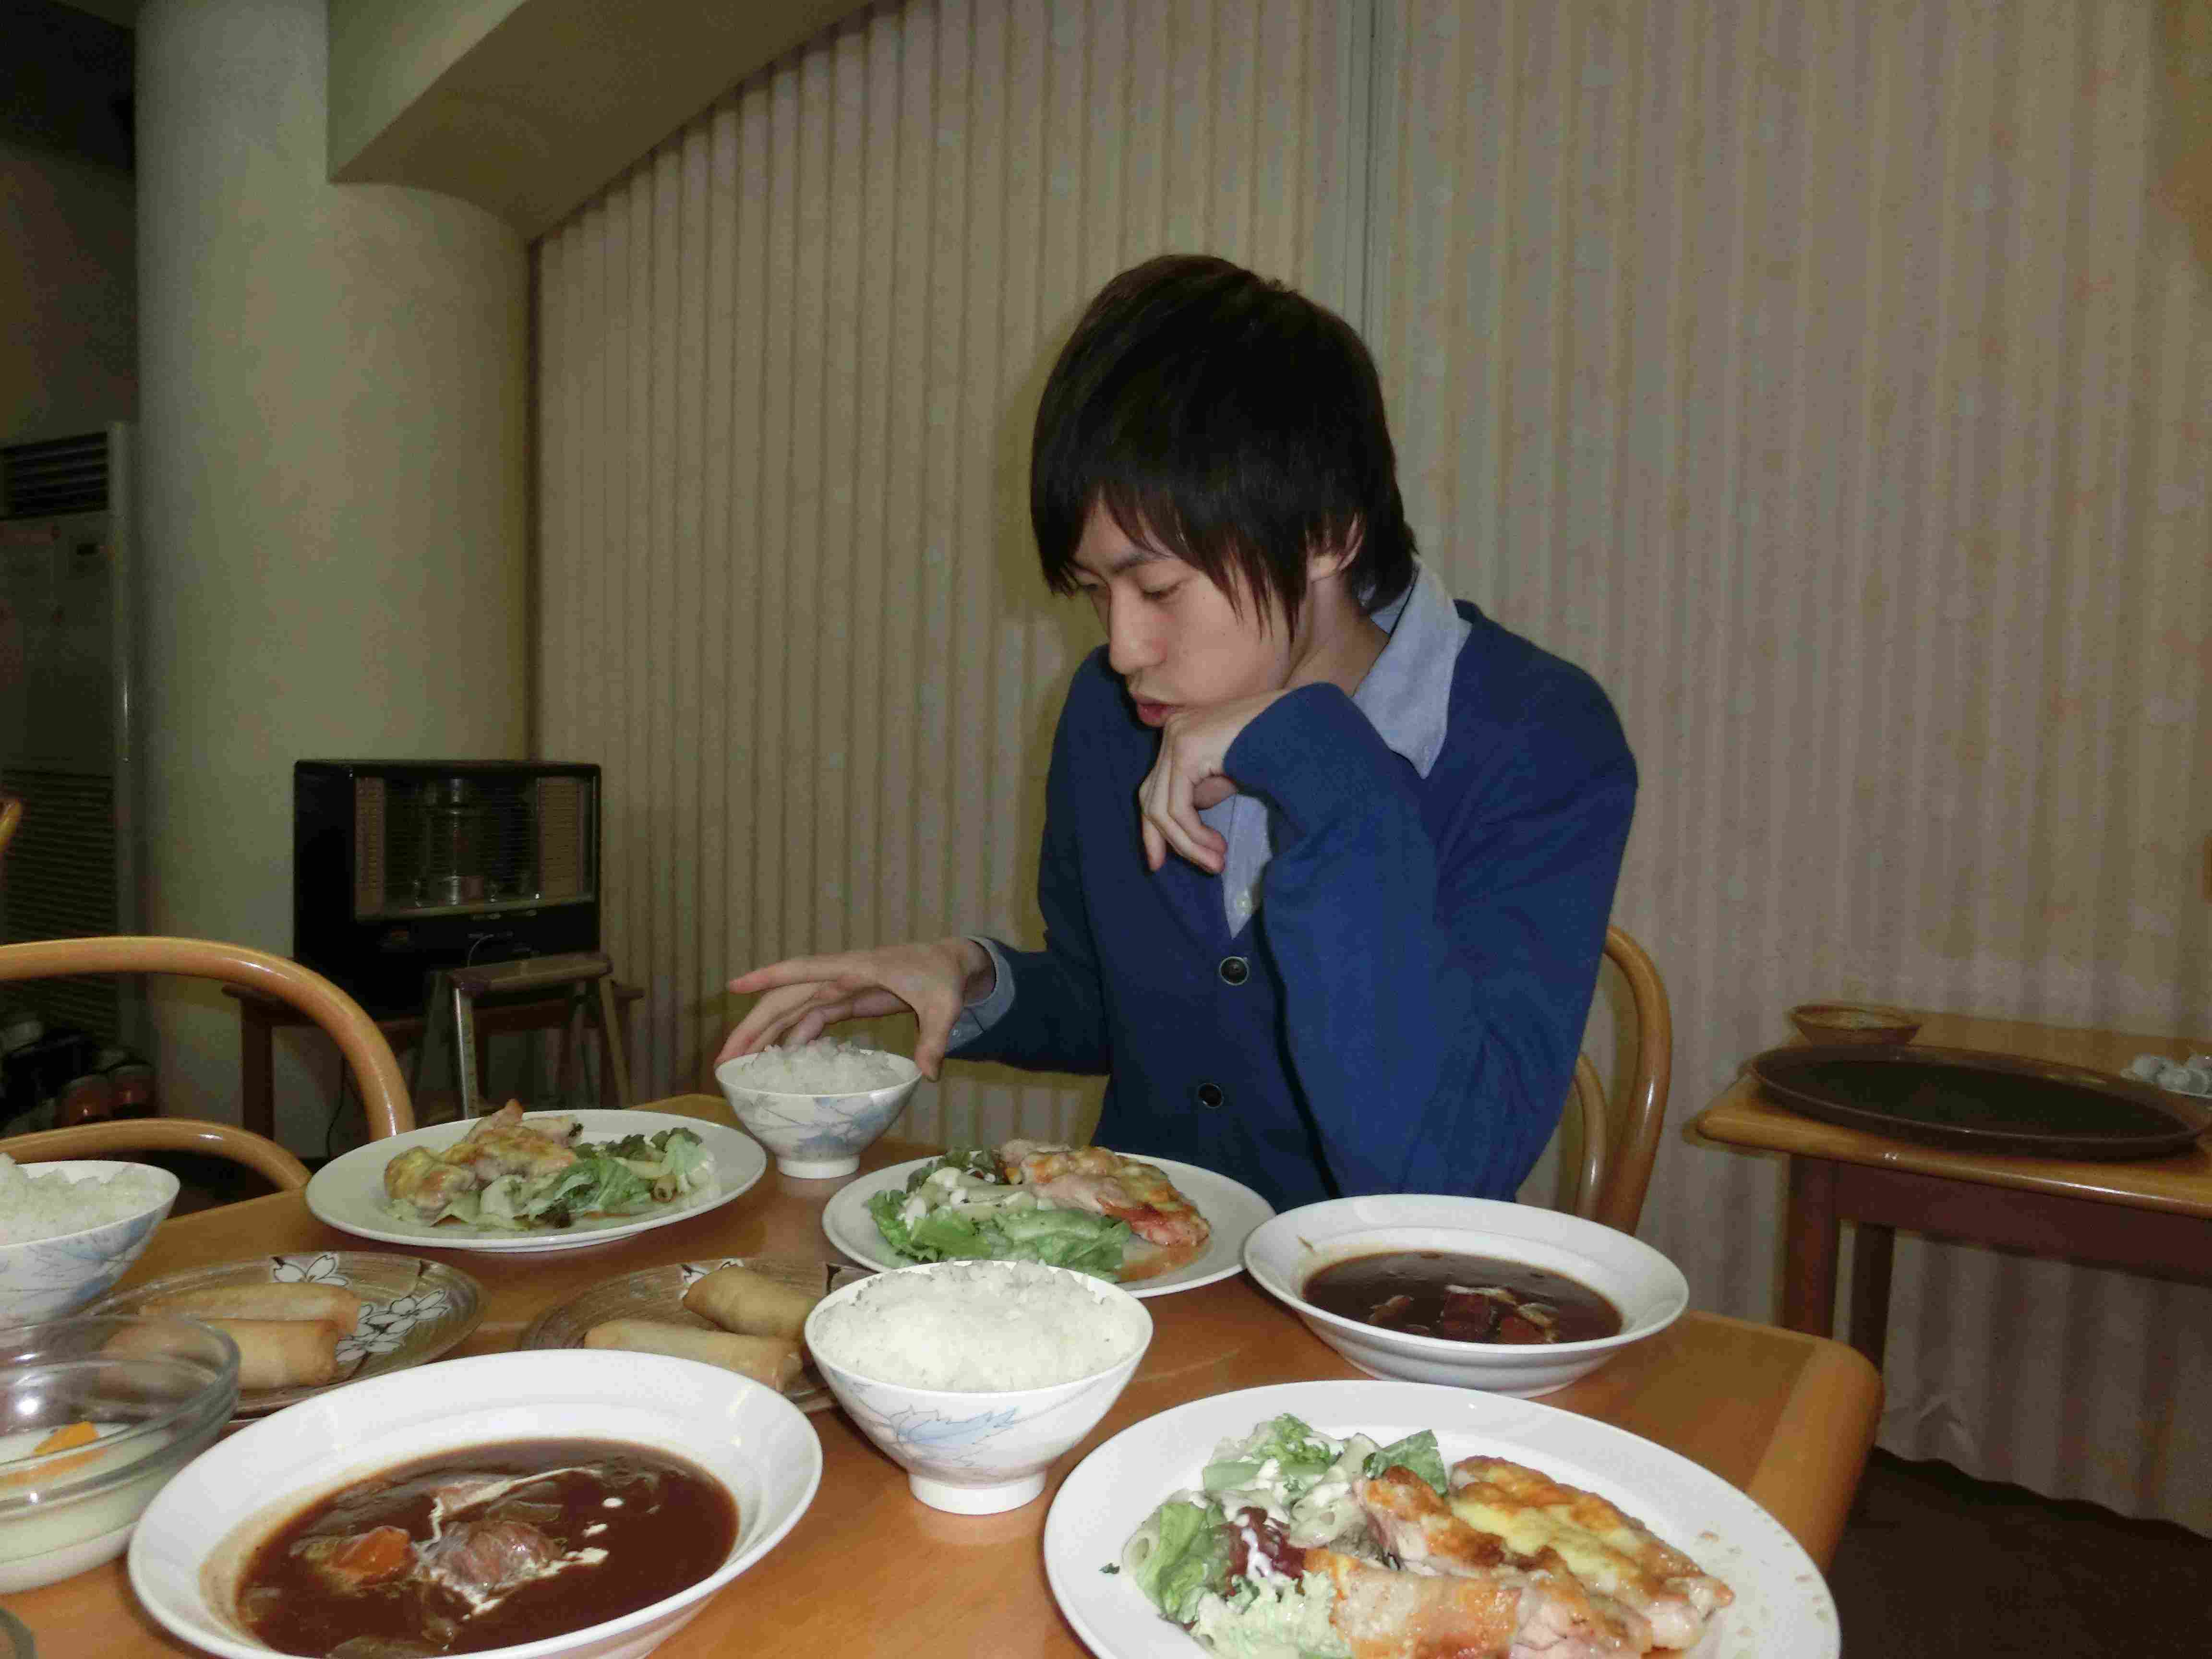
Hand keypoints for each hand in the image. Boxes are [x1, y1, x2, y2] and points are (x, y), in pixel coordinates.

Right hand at [717, 937, 993, 1078]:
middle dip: (753, 1025)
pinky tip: (779, 1061)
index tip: (733, 986)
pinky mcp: (847, 1000)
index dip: (768, 978)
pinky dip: (793, 1038)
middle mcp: (840, 976)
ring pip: (792, 1010)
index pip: (803, 970)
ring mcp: (841, 988)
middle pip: (786, 998)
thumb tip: (928, 1075)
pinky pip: (811, 1019)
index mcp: (856, 969)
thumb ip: (935, 1038)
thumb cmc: (943, 976)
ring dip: (766, 1035)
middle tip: (724, 1059)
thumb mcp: (944, 1006)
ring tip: (739, 1066)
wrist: (953, 964)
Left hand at [1137, 692, 1284, 872]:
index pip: (1152, 790)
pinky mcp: (1186, 749)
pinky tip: (1218, 845)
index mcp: (1179, 736)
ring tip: (1217, 862)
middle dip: (1168, 841)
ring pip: (1161, 809)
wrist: (1298, 723)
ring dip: (1188, 845)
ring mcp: (1176, 737)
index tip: (1159, 863)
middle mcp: (1172, 732)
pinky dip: (1194, 833)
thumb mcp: (1227, 777)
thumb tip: (1182, 831)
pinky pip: (1178, 806)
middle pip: (1150, 799)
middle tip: (1203, 867)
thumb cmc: (1272, 748)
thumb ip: (1201, 796)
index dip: (1153, 831)